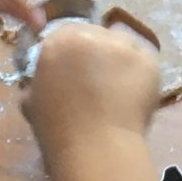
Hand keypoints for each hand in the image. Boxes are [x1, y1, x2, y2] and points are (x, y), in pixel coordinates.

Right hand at [23, 21, 161, 160]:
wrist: (96, 148)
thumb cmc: (57, 130)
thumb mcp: (32, 100)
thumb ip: (39, 80)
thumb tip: (47, 78)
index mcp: (59, 40)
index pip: (66, 33)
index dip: (72, 52)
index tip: (75, 69)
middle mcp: (92, 34)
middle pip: (96, 35)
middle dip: (96, 54)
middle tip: (98, 81)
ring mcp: (123, 46)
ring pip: (122, 45)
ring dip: (119, 60)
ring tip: (118, 89)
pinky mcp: (149, 60)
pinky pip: (143, 61)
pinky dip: (139, 75)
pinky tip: (133, 95)